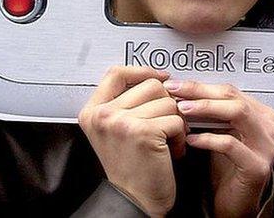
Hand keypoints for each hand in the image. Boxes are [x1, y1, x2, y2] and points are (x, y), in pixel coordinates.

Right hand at [78, 66, 186, 217]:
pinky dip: (181, 135)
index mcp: (92, 111)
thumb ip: (127, 104)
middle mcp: (102, 115)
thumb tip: (159, 78)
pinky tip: (172, 151)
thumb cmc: (131, 169)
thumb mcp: (117, 131)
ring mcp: (121, 122)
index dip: (142, 71)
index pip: (117, 73)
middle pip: (150, 84)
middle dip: (167, 104)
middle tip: (167, 126)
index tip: (161, 77)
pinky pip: (176, 119)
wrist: (135, 202)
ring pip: (167, 101)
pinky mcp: (142, 132)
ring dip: (176, 122)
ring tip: (168, 141)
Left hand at [166, 80, 273, 217]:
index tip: (177, 84)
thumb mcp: (222, 133)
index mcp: (263, 115)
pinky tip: (191, 139)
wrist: (235, 204)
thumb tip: (185, 89)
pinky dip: (208, 139)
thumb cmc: (227, 169)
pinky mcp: (257, 166)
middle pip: (234, 97)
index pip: (231, 91)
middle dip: (200, 91)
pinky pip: (231, 144)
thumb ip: (213, 113)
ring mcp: (267, 146)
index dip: (202, 86)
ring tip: (182, 109)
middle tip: (175, 90)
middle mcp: (270, 127)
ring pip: (237, 113)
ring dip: (206, 108)